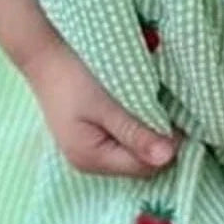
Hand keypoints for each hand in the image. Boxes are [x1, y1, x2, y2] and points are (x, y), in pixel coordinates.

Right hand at [22, 39, 181, 177]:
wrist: (45, 57)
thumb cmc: (76, 78)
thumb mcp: (109, 104)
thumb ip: (137, 132)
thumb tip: (168, 157)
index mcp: (92, 158)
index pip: (144, 167)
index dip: (166, 147)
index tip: (178, 119)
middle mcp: (88, 163)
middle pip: (139, 164)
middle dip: (157, 142)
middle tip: (169, 111)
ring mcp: (87, 152)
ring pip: (132, 154)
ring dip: (147, 135)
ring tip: (154, 108)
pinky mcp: (89, 138)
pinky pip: (122, 143)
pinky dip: (135, 130)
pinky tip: (139, 112)